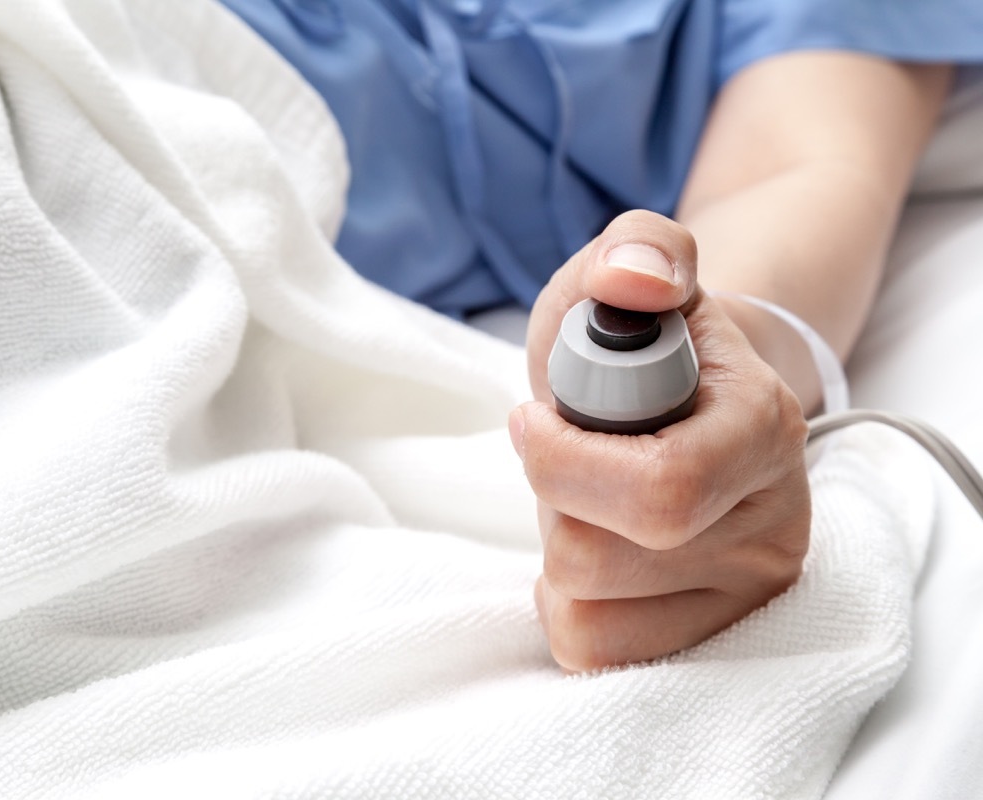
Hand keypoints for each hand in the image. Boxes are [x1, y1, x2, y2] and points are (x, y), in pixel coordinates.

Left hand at [512, 210, 810, 670]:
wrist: (685, 400)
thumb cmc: (645, 340)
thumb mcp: (631, 267)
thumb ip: (637, 248)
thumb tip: (634, 282)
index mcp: (764, 429)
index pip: (659, 490)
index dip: (561, 460)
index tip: (532, 418)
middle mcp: (774, 526)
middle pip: (598, 557)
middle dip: (551, 501)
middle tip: (569, 460)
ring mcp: (746, 593)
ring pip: (584, 608)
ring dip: (556, 547)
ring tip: (592, 501)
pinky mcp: (708, 639)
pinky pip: (590, 649)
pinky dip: (564, 602)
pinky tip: (593, 551)